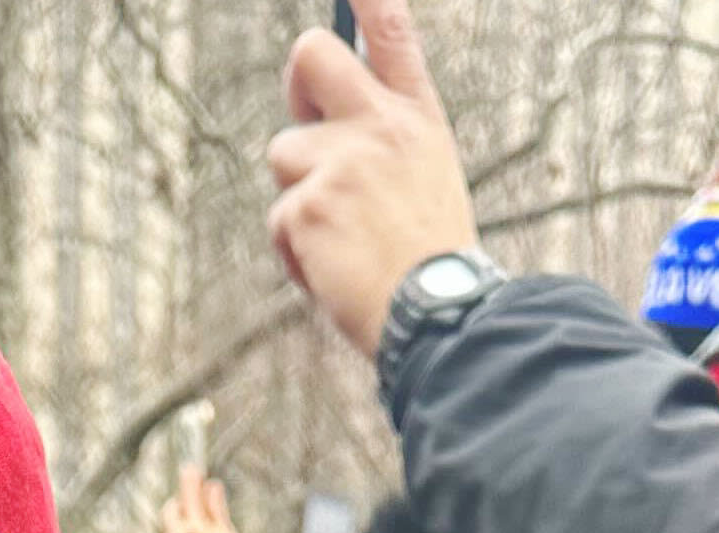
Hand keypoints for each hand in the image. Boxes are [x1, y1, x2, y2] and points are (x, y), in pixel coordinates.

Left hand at [159, 466, 251, 532]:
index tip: (191, 468)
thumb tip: (212, 486)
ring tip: (197, 517)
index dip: (190, 482)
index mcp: (193, 528)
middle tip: (191, 496)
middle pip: (171, 511)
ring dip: (181, 518)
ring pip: (171, 527)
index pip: (188, 497)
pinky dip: (182, 532)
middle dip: (180, 502)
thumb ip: (216, 510)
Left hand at [267, 0, 479, 360]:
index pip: (393, 38)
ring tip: (341, 241)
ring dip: (298, 200)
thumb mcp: (427, 184)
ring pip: (284, 156)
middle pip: (312, 57)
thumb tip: (326, 130)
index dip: (369, 3)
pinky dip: (296, 254)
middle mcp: (380, 127)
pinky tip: (334, 272)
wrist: (439, 316)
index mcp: (416, 121)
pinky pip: (279, 220)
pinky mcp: (309, 203)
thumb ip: (385, 147)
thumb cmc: (431, 265)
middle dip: (297, 80)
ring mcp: (342, 161)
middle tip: (305, 120)